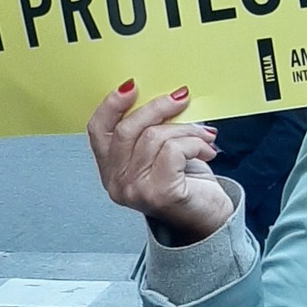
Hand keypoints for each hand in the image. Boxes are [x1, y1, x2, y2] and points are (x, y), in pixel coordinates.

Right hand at [86, 84, 230, 243]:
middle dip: (157, 107)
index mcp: (111, 170)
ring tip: (203, 137)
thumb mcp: (160, 152)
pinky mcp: (158, 193)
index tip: (132, 86)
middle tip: (181, 98)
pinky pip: (173, 150)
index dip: (111, 105)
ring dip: (185, 130)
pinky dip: (194, 144)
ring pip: (154, 137)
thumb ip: (150, 130)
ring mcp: (134, 190)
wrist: (210, 220)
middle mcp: (116, 183)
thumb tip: (165, 96)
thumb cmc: (186, 184)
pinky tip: (206, 151)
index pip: (97, 130)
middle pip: (127, 129)